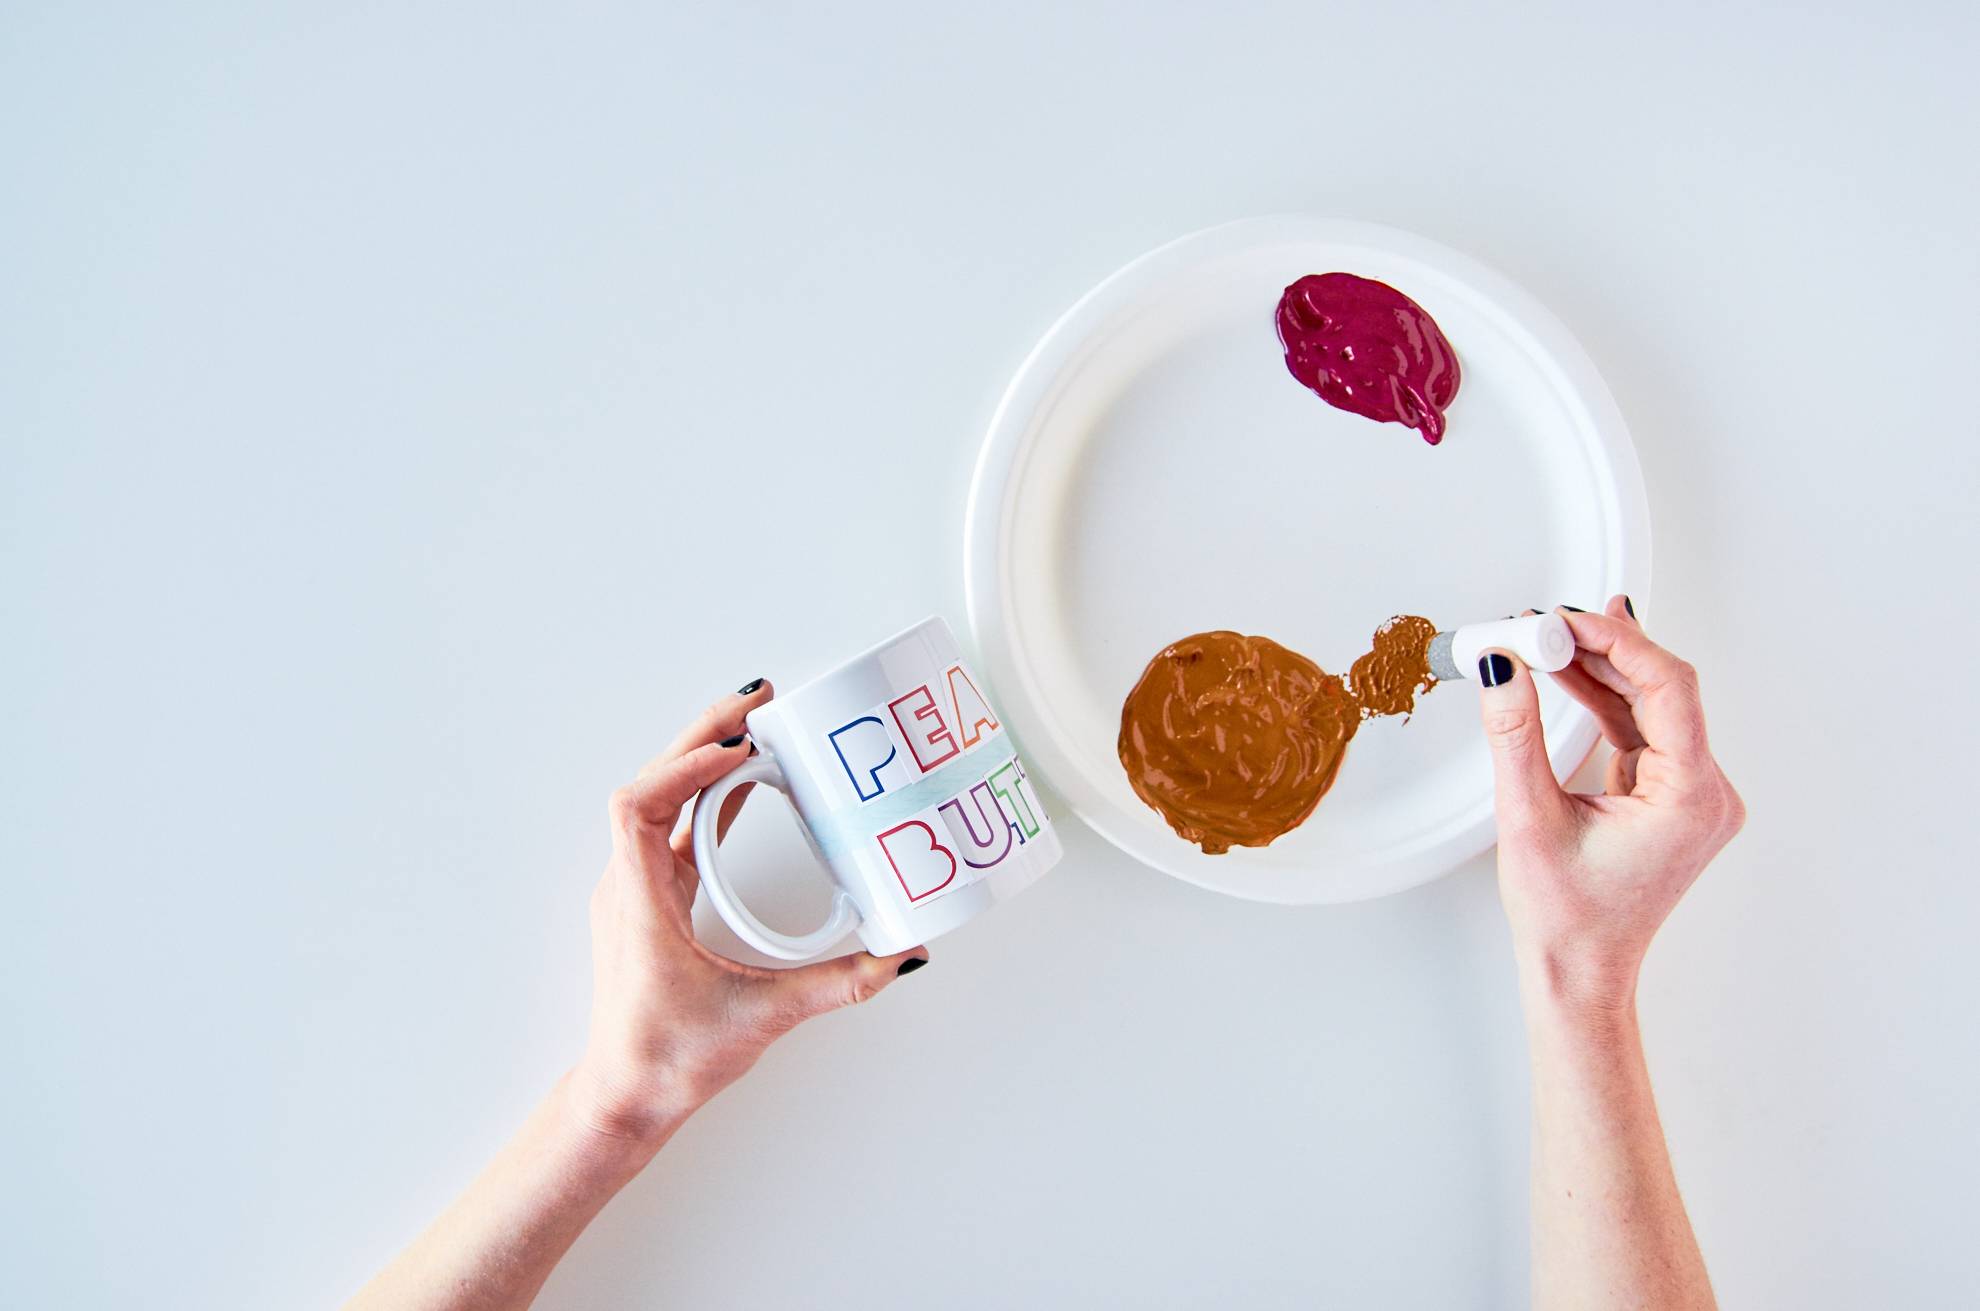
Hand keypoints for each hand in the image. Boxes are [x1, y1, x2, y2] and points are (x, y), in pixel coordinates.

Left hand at [571, 680, 927, 1145]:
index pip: (639, 804)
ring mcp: (636, 891)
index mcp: (637, 900)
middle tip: (758, 703)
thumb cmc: (667, 1061)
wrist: (625, 1100)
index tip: (738, 750)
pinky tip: (744, 785)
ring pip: (661, 802)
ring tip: (756, 729)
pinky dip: (707, 798)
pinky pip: (674, 830)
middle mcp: (627, 885)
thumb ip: (839, 985)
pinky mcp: (653, 903)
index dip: (686, 767)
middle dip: (704, 738)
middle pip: (653, 784)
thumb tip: (900, 955)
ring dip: (703, 761)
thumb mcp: (762, 1017)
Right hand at [1476, 598, 1744, 1015]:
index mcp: (1691, 798)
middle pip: (1664, 690)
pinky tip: (1567, 674)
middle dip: (1603, 649)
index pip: (1668, 689)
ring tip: (1545, 640)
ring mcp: (1692, 796)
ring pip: (1652, 707)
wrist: (1581, 972)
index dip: (1619, 643)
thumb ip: (1515, 733)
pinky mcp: (1670, 797)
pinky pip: (1642, 731)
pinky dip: (1604, 701)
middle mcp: (1706, 794)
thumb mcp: (1528, 817)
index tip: (1566, 620)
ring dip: (1600, 671)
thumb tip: (1503, 667)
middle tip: (1546, 622)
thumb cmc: (1567, 919)